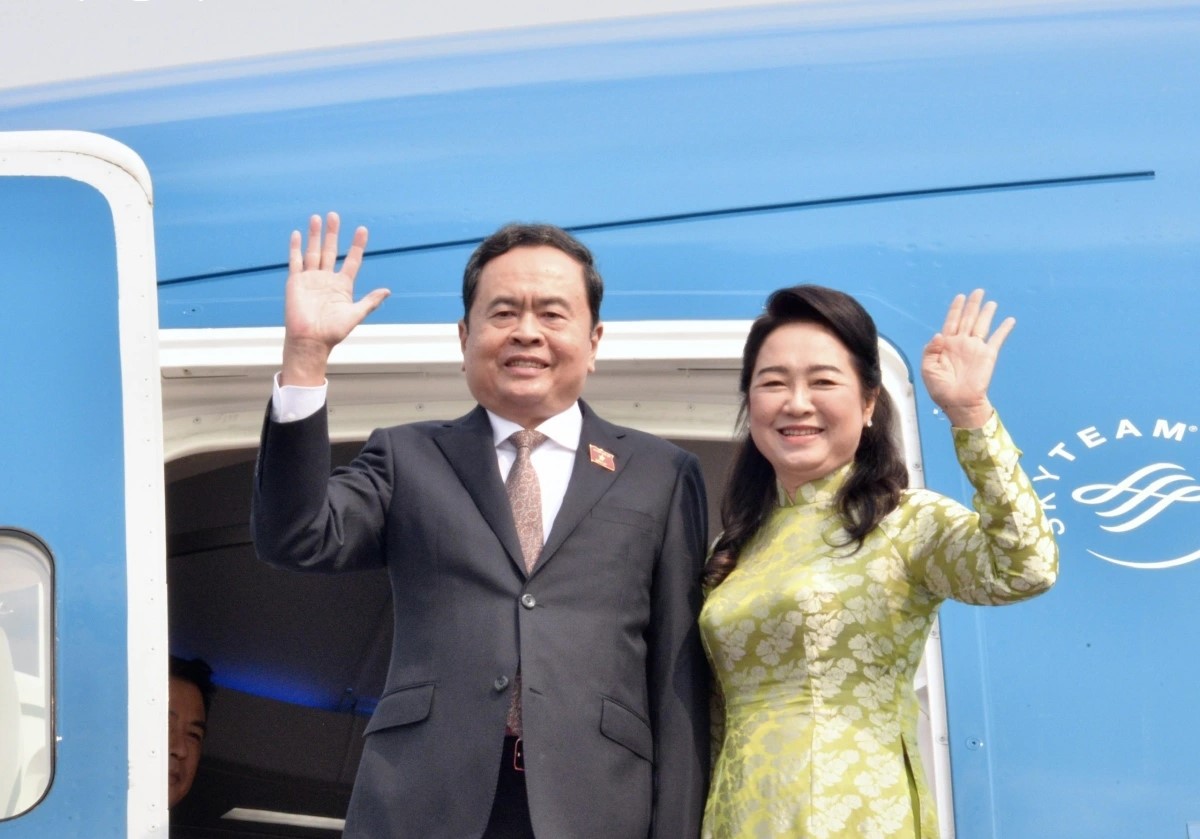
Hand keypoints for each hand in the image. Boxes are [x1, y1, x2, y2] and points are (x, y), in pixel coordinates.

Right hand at [281, 212, 389, 385]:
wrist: (311, 340)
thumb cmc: (333, 331)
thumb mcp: (356, 314)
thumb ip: (370, 301)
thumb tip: (387, 291)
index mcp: (342, 285)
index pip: (351, 260)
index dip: (357, 245)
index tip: (362, 230)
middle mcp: (326, 279)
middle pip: (330, 250)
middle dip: (332, 233)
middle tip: (334, 215)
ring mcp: (311, 278)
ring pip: (313, 251)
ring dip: (315, 235)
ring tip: (317, 218)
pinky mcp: (296, 282)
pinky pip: (296, 261)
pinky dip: (296, 248)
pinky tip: (298, 234)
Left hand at [921, 289, 1013, 427]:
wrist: (958, 403)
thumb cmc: (941, 389)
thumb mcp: (928, 369)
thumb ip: (930, 350)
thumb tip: (939, 334)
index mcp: (946, 345)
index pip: (951, 322)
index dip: (955, 309)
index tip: (960, 296)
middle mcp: (962, 343)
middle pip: (968, 319)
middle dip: (972, 305)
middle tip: (978, 291)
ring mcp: (975, 348)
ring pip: (982, 325)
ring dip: (986, 313)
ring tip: (991, 302)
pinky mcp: (988, 355)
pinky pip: (997, 339)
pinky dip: (1004, 329)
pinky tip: (1009, 320)